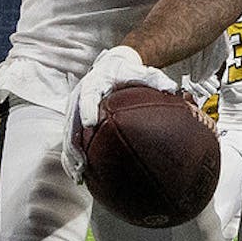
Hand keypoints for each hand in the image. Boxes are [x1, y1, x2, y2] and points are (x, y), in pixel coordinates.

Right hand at [62, 45, 176, 183]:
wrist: (114, 65)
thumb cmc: (127, 71)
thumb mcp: (142, 72)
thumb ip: (155, 80)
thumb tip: (172, 89)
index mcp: (97, 82)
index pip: (88, 94)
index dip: (87, 107)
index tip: (90, 122)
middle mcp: (82, 95)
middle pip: (73, 119)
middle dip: (74, 140)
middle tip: (80, 159)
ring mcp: (77, 108)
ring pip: (69, 133)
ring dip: (71, 154)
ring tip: (78, 173)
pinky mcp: (76, 119)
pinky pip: (72, 139)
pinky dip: (73, 157)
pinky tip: (80, 175)